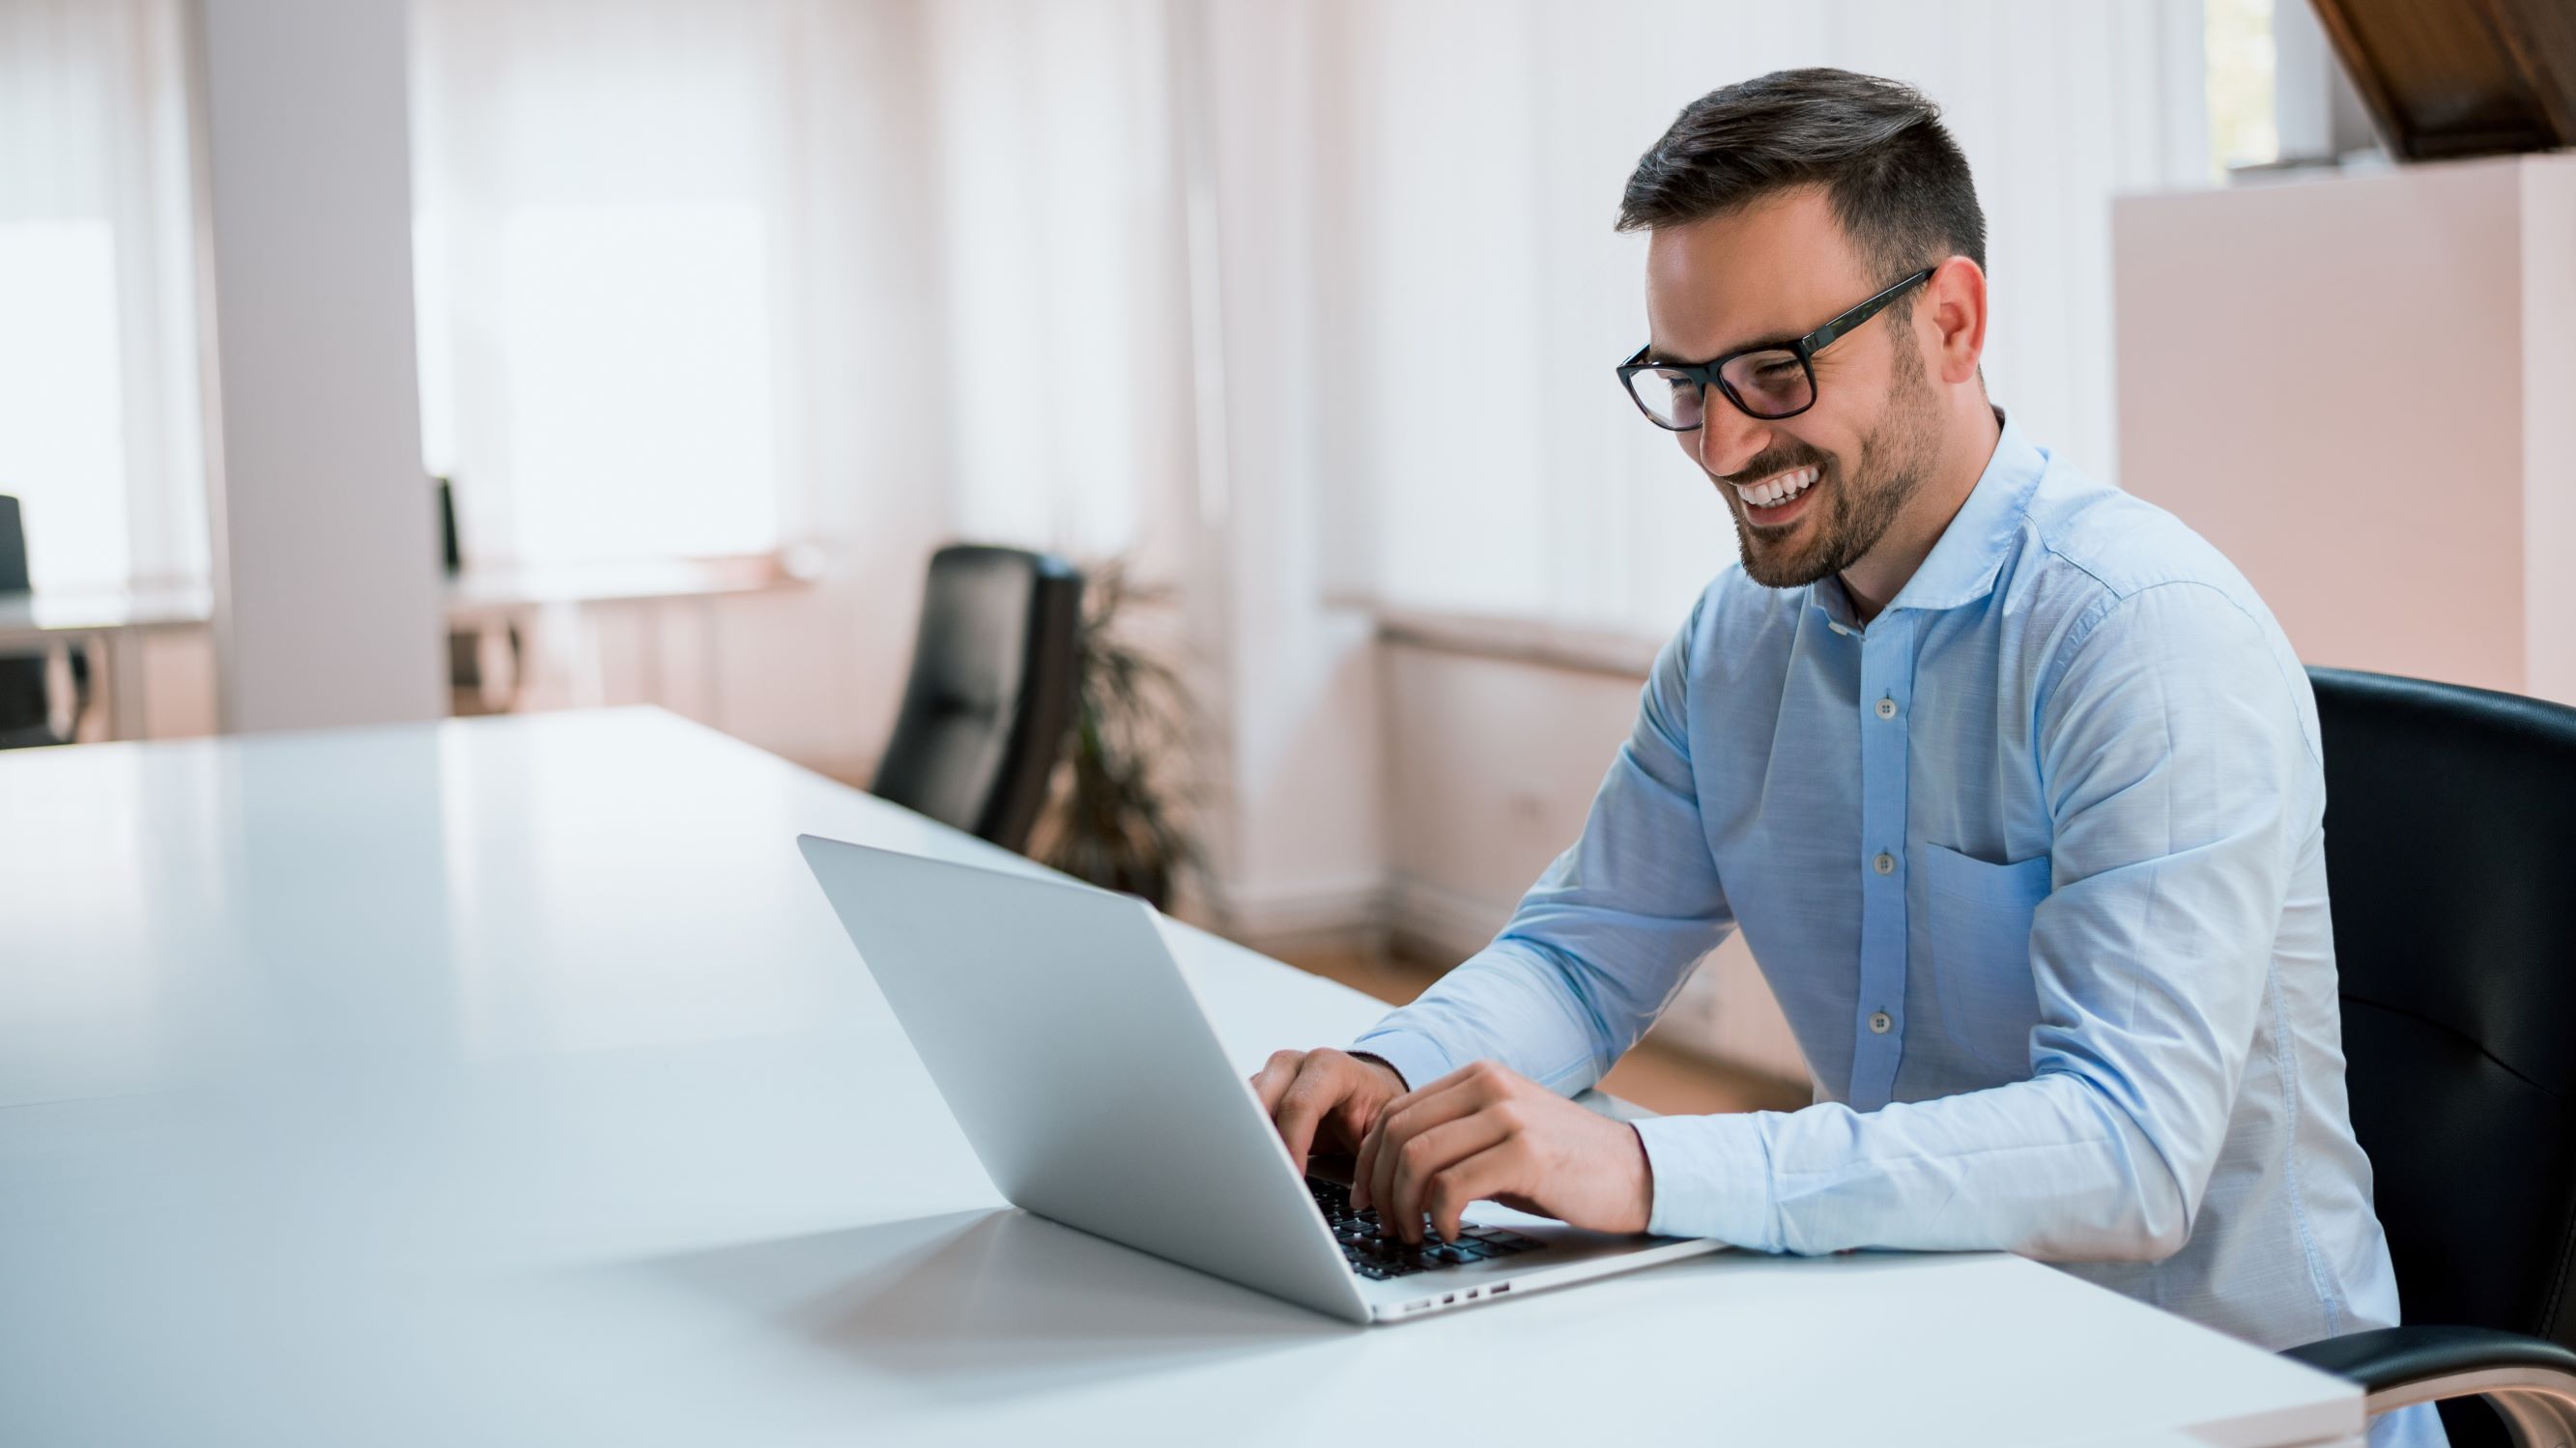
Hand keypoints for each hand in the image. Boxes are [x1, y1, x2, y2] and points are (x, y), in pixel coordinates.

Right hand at [1249, 1048, 1408, 1170]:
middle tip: (1266, 1179)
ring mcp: (1270, 1076)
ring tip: (1257, 1176)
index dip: (1293, 1145)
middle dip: (1260, 1141)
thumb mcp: (1381, 1127)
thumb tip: (1360, 1193)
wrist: (1365, 1091)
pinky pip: (1239, 1115)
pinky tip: (1253, 1165)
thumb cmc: (1374, 1109)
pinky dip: (1244, 1141)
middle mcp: (1293, 1064)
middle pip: (1259, 1101)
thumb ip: (1370, 1152)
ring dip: (1247, 1141)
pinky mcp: (1256, 1093)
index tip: (1293, 1177)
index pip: (1299, 1105)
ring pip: (1243, 1108)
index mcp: (1329, 1067)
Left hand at [1354, 1059, 1653, 1243]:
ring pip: (1418, 1158)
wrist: (1634, 1173)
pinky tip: (1450, 1232)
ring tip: (1415, 1232)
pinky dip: (1439, 1216)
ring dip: (1405, 1206)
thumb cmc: (1563, 1164)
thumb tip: (1388, 1170)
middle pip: (1397, 1133)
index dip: (1368, 1160)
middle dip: (1381, 1187)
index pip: (1395, 1112)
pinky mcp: (1525, 1152)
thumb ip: (1452, 1137)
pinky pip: (1452, 1185)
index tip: (1366, 1197)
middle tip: (1386, 1223)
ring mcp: (1508, 1116)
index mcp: (1478, 1077)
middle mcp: (1489, 1086)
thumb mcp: (1501, 1135)